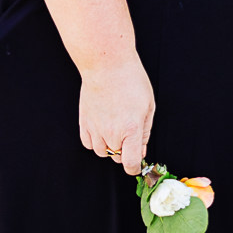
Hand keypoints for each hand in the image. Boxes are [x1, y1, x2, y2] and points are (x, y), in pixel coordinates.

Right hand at [79, 59, 155, 175]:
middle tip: (130, 131)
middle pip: (118, 157)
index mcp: (131, 129)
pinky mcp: (84, 123)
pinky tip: (103, 127)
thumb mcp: (148, 104)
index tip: (137, 164)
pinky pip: (89, 144)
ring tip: (116, 126)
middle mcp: (111, 133)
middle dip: (126, 150)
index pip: (130, 163)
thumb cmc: (130, 80)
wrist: (106, 65)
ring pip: (103, 152)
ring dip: (111, 146)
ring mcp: (96, 129)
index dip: (135, 168)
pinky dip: (96, 141)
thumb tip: (141, 149)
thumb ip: (145, 131)